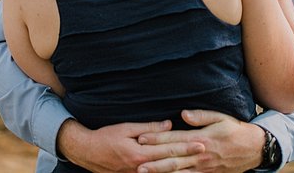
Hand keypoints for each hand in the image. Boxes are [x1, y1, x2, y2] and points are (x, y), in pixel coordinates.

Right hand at [58, 119, 205, 172]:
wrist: (87, 152)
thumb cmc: (105, 137)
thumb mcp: (126, 128)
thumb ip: (148, 128)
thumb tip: (169, 125)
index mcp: (140, 153)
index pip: (168, 150)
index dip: (186, 146)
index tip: (201, 143)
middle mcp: (141, 168)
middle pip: (171, 164)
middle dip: (189, 159)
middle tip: (206, 154)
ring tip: (199, 170)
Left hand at [135, 110, 264, 172]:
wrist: (254, 149)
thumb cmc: (235, 130)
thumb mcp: (220, 117)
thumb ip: (201, 116)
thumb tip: (183, 114)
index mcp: (201, 139)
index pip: (174, 139)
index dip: (157, 139)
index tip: (141, 139)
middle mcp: (200, 155)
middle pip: (173, 158)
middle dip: (153, 161)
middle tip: (136, 164)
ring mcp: (204, 168)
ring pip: (179, 172)